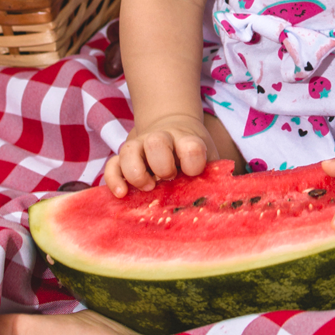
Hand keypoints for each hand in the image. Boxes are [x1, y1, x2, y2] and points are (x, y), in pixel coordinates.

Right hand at [103, 113, 219, 196]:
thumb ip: (214, 178)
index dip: (192, 160)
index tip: (193, 172)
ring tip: (148, 187)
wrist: (174, 130)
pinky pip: (112, 165)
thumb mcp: (209, 161)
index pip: (190, 146)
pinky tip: (121, 194)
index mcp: (188, 140)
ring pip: (129, 151)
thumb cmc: (194, 156)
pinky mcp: (123, 159)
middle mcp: (162, 140)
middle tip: (169, 178)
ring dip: (136, 172)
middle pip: (156, 143)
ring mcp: (140, 147)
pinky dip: (114, 179)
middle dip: (161, 164)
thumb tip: (222, 204)